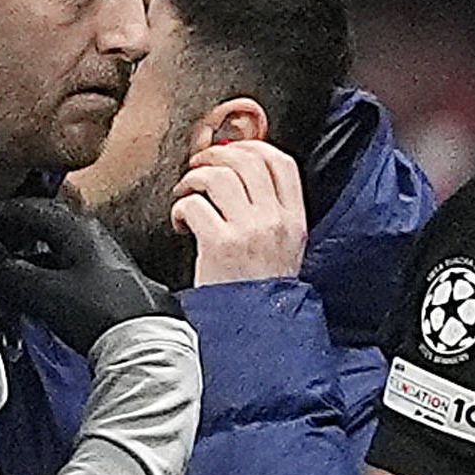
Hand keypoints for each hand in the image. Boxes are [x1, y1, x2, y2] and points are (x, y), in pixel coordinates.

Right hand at [0, 198, 182, 354]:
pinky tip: (27, 278)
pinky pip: (63, 257)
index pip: (22, 208)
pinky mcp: (106, 274)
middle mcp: (91, 232)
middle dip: (5, 226)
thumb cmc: (97, 313)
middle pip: (39, 220)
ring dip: (23, 245)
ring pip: (52, 239)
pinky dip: (40, 262)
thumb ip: (7, 268)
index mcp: (75, 226)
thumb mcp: (41, 291)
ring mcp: (101, 252)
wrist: (146, 342)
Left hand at [173, 140, 308, 286]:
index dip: (252, 146)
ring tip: (187, 193)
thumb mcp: (286, 246)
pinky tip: (181, 222)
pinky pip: (194, 205)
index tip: (232, 152)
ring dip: (194, 178)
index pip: (281, 162)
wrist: (257, 327)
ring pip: (218, 176)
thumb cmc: (263, 287)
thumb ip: (273, 211)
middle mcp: (274, 220)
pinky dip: (180, 208)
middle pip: (247, 160)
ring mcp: (248, 231)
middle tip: (199, 166)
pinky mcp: (219, 244)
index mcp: (294, 218)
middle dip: (216, 155)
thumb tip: (240, 172)